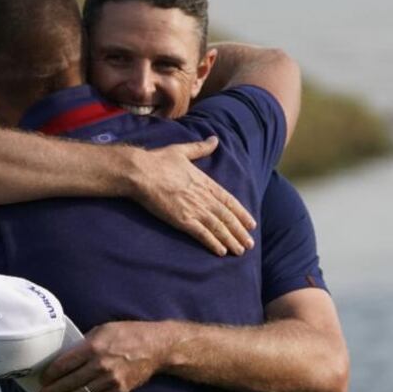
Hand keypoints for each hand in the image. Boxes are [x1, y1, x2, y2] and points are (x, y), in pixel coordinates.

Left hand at [39, 321, 170, 391]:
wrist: (155, 347)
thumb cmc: (127, 333)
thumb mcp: (102, 329)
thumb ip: (83, 343)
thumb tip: (65, 355)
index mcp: (93, 347)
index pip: (64, 364)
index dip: (50, 373)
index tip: (42, 378)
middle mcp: (100, 365)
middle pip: (69, 382)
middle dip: (53, 389)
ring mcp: (110, 380)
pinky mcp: (119, 390)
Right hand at [131, 136, 255, 256]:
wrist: (141, 172)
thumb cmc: (158, 160)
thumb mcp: (182, 151)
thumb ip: (200, 148)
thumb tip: (215, 139)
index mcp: (205, 182)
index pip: (229, 201)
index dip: (242, 214)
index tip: (251, 224)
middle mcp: (203, 197)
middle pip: (227, 217)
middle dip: (240, 232)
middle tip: (249, 244)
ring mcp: (194, 209)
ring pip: (218, 227)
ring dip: (231, 240)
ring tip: (240, 251)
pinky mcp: (182, 220)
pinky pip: (202, 234)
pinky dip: (213, 243)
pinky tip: (221, 251)